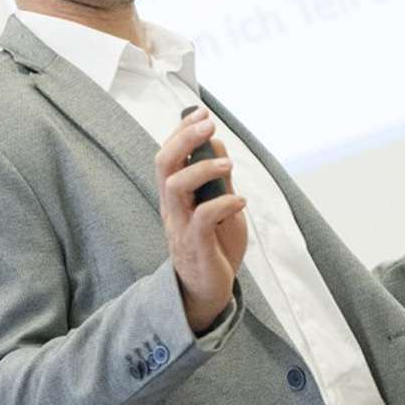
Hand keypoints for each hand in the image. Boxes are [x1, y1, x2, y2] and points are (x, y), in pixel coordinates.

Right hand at [155, 106, 247, 332]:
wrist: (207, 292)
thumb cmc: (214, 246)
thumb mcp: (220, 206)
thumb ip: (217, 179)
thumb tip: (216, 142)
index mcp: (175, 195)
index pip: (168, 154)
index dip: (181, 130)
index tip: (201, 112)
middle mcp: (171, 207)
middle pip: (164, 163)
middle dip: (185, 138)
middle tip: (208, 123)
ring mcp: (179, 226)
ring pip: (175, 186)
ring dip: (202, 168)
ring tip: (228, 164)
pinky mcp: (194, 246)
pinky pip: (202, 219)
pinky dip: (223, 204)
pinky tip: (239, 201)